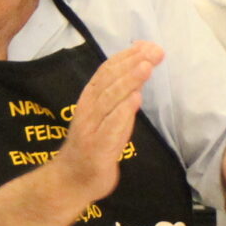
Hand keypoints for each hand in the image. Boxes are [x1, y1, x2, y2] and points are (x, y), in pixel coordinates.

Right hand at [53, 42, 161, 199]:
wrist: (72, 180)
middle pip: (109, 81)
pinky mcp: (97, 149)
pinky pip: (109, 129)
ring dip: (128, 82)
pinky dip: (122, 113)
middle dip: (132, 64)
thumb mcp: (108, 115)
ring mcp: (91, 129)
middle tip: (154, 51)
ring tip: (146, 67)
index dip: (127, 56)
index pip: (107, 71)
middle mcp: (88, 109)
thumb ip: (121, 94)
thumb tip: (140, 67)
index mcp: (90, 98)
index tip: (148, 45)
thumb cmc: (94, 145)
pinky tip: (135, 100)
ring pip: (109, 100)